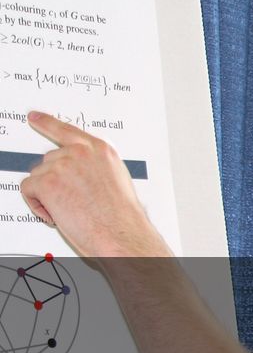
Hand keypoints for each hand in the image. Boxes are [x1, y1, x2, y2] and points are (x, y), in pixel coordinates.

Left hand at [20, 112, 171, 259]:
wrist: (122, 234)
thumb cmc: (123, 217)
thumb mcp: (118, 182)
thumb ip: (96, 169)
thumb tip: (81, 174)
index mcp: (101, 150)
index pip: (67, 130)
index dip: (47, 123)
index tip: (34, 118)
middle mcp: (80, 153)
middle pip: (50, 160)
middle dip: (54, 180)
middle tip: (70, 200)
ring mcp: (62, 165)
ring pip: (38, 176)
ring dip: (47, 194)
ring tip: (70, 210)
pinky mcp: (47, 182)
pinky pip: (28, 190)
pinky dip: (38, 205)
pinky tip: (56, 213)